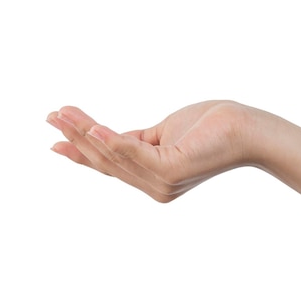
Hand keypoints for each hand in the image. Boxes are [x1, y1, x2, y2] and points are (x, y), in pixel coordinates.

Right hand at [47, 100, 260, 201]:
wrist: (248, 129)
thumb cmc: (211, 127)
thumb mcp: (163, 133)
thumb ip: (137, 139)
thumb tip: (105, 133)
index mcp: (151, 178)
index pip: (107, 167)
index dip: (78, 154)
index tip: (52, 141)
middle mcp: (154, 187)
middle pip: (105, 161)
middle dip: (75, 138)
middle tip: (52, 115)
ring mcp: (163, 182)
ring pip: (113, 156)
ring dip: (85, 132)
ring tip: (63, 113)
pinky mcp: (172, 169)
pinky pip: (134, 152)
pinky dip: (110, 140)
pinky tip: (92, 127)